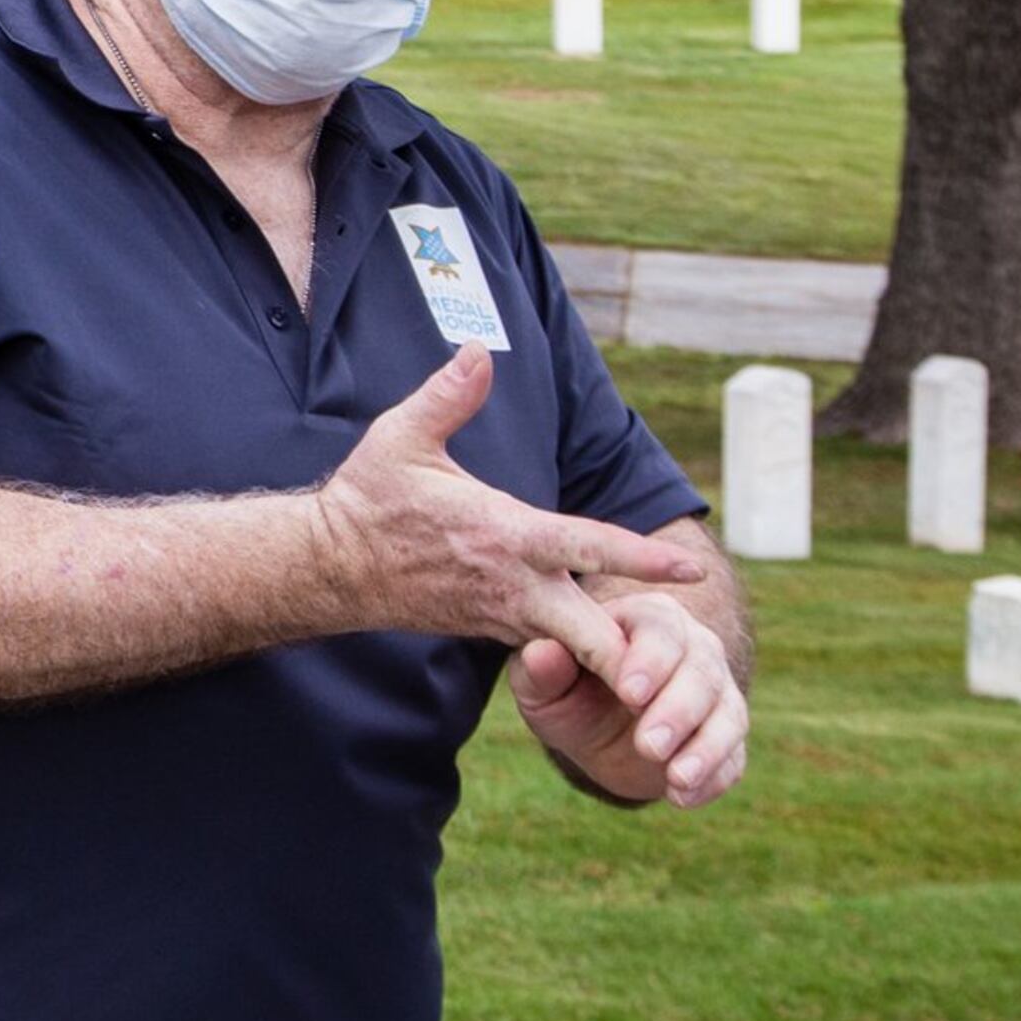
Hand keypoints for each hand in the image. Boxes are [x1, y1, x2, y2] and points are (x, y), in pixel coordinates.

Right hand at [309, 346, 709, 698]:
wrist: (330, 567)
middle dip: (640, 655)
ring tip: (666, 669)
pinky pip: (552, 650)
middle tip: (685, 666)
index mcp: (503, 534)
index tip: (690, 566)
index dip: (642, 558)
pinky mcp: (492, 630)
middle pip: (596, 636)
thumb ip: (446, 396)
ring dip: (618, 659)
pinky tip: (614, 657)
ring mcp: (503, 615)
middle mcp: (512, 585)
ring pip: (578, 652)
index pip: (588, 546)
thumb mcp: (401, 438)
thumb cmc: (369, 499)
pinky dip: (584, 656)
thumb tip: (477, 350)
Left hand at [511, 587, 749, 807]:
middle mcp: (693, 647)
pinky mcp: (727, 735)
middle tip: (649, 745)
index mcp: (645, 618)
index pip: (659, 630)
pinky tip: (682, 798)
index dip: (649, 661)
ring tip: (675, 779)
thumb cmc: (566, 690)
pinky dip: (713, 778)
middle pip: (701, 672)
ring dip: (705, 748)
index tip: (628, 694)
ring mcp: (718, 692)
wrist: (596, 732)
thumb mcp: (543, 683)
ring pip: (728, 714)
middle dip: (677, 711)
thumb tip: (542, 653)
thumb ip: (542, 668)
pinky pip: (733, 756)